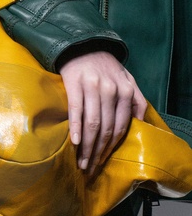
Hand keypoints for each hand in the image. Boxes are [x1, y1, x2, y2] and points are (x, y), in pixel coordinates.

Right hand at [59, 51, 146, 172]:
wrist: (83, 45)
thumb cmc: (106, 67)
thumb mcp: (128, 80)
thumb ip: (137, 100)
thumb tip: (141, 124)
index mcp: (126, 91)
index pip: (120, 127)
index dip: (110, 149)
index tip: (101, 164)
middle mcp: (112, 91)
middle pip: (105, 130)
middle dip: (97, 153)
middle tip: (89, 170)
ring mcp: (93, 88)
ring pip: (92, 124)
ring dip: (86, 148)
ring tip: (80, 163)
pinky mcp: (75, 85)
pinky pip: (76, 111)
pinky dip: (76, 128)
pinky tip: (74, 143)